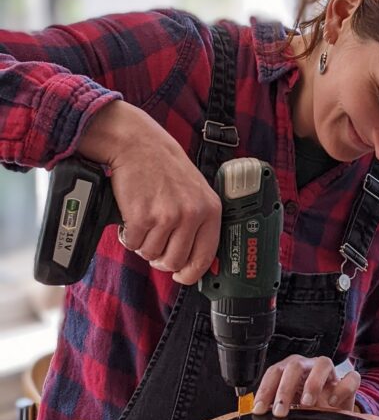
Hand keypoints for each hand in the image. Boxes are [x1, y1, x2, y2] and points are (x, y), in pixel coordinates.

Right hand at [78, 100, 220, 283]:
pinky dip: (128, 236)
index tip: (181, 276)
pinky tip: (131, 218)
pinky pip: (133, 244)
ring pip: (151, 255)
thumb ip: (199, 221)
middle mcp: (191, 214)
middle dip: (160, 259)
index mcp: (210, 210)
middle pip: (174, 262)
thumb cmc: (164, 166)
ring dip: (143, 244)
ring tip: (144, 223)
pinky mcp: (142, 216)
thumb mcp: (195, 191)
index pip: (205, 257)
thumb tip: (192, 260)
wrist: (137, 143)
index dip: (190, 273)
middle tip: (154, 244)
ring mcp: (167, 216)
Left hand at [252, 355, 360, 416]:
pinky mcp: (348, 382)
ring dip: (313, 383)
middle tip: (280, 411)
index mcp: (290, 371)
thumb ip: (279, 411)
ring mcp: (329, 373)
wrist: (334, 415)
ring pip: (323, 363)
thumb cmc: (308, 410)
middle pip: (295, 366)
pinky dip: (342, 388)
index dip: (265, 389)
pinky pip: (350, 378)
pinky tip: (332, 403)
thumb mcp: (291, 411)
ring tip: (306, 403)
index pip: (274, 372)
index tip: (259, 409)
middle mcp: (309, 367)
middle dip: (285, 388)